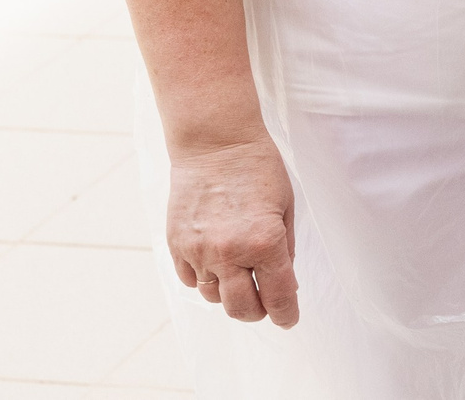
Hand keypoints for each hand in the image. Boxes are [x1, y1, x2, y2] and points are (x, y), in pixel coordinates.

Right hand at [167, 136, 298, 326]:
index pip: (278, 295)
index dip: (286, 314)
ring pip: (214, 297)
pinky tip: (217, 264)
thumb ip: (286, 249)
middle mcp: (229, 252)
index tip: (289, 320)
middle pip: (242, 308)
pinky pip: (191, 280)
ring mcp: (199, 251)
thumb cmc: (259, 169)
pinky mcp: (176, 246)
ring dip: (230, 295)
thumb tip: (285, 283)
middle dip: (258, 312)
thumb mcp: (285, 207)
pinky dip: (206, 279)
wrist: (216, 144)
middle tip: (266, 305)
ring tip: (241, 277)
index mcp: (265, 242)